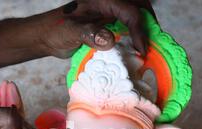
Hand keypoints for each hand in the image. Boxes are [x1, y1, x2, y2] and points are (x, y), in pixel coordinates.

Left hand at [38, 0, 154, 57]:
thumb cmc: (56, 30)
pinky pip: (129, 23)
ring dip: (145, 27)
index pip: (130, 12)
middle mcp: (109, 4)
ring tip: (148, 46)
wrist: (46, 35)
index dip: (139, 31)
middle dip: (150, 23)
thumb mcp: (71, 32)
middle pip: (140, 6)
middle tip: (154, 43)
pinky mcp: (109, 22)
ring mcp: (110, 12)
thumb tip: (110, 40)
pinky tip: (137, 48)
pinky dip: (137, 33)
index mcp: (103, 0)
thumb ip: (89, 34)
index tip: (141, 50)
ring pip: (136, 13)